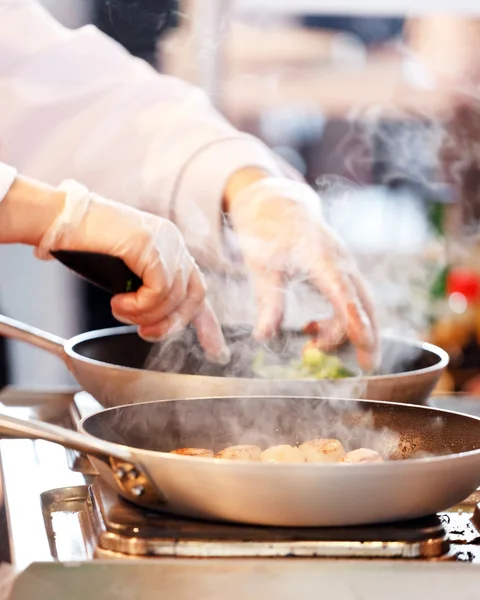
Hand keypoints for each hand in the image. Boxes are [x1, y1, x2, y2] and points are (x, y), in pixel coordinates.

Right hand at [35, 180, 228, 362]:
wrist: (59, 220)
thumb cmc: (85, 248)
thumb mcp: (126, 276)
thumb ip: (148, 291)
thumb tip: (158, 323)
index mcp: (172, 248)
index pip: (198, 289)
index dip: (209, 325)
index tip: (216, 351)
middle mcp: (174, 242)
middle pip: (194, 296)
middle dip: (171, 325)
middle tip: (145, 335)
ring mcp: (165, 241)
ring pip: (173, 297)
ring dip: (145, 316)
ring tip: (119, 311)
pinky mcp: (150, 243)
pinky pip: (158, 290)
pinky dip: (139, 306)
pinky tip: (118, 302)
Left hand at [226, 176, 377, 370]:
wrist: (276, 205)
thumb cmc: (267, 233)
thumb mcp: (261, 268)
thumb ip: (268, 302)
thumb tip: (264, 337)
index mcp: (320, 256)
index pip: (343, 293)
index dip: (355, 320)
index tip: (365, 345)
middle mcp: (341, 260)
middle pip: (364, 301)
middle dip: (368, 334)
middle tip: (366, 367)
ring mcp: (345, 265)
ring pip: (360, 303)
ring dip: (344, 330)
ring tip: (312, 346)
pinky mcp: (343, 271)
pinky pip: (350, 300)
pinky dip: (338, 320)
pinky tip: (313, 328)